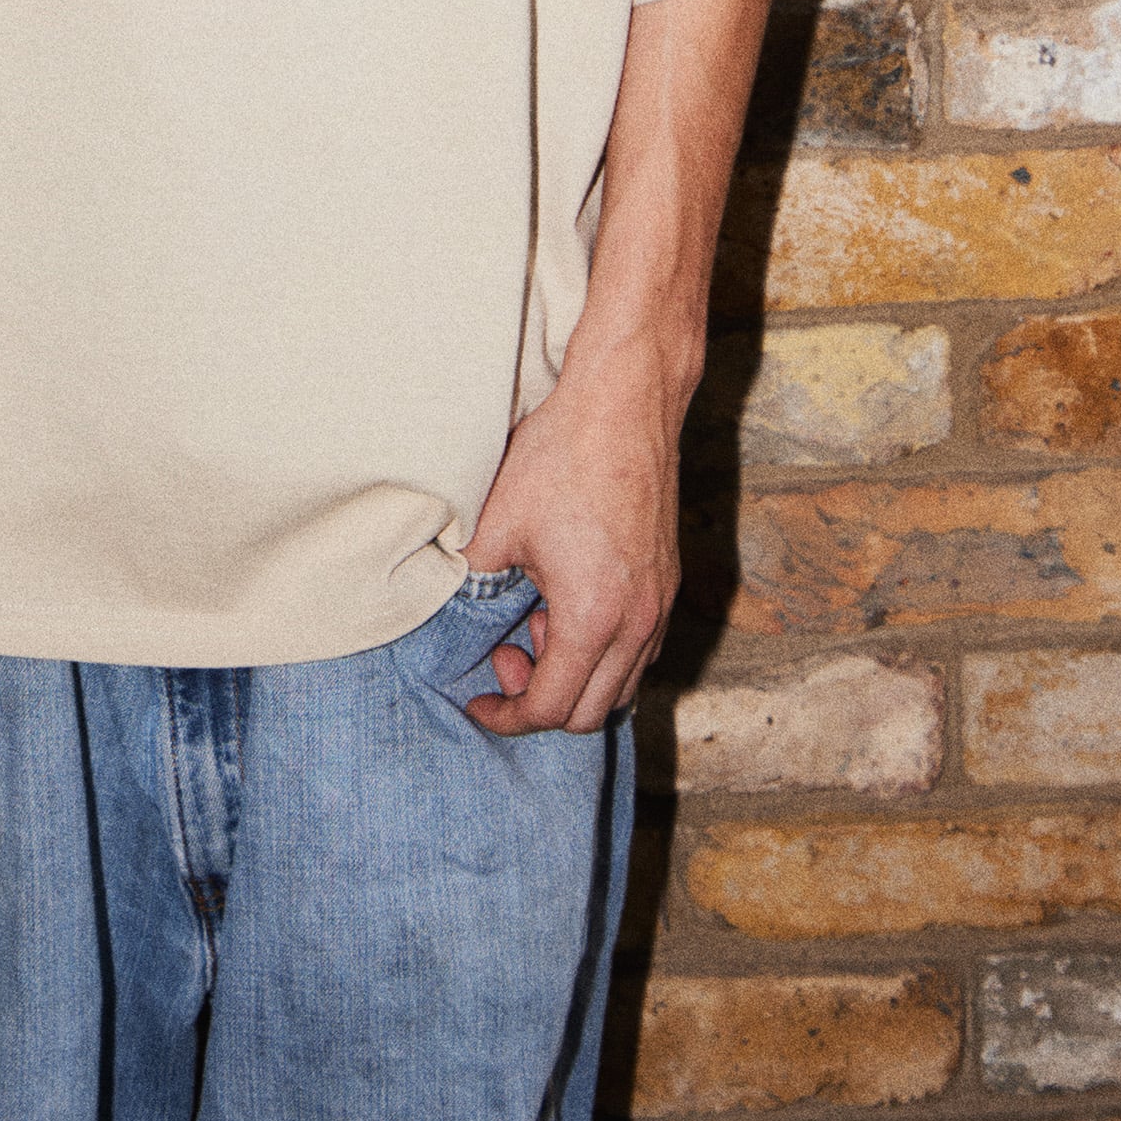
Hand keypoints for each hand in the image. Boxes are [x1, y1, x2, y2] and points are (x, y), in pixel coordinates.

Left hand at [458, 334, 687, 735]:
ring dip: (577, 675)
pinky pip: (639, 648)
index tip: (478, 703)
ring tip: (536, 621)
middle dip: (541, 700)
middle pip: (592, 712)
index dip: (507, 717)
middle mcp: (638, 623)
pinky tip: (569, 602)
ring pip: (623, 683)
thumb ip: (473, 583)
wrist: (623, 403)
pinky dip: (603, 650)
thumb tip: (452, 612)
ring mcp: (660, 603)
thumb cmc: (561, 458)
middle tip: (504, 654)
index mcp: (592, 619)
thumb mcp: (497, 526)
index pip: (551, 708)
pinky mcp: (668, 580)